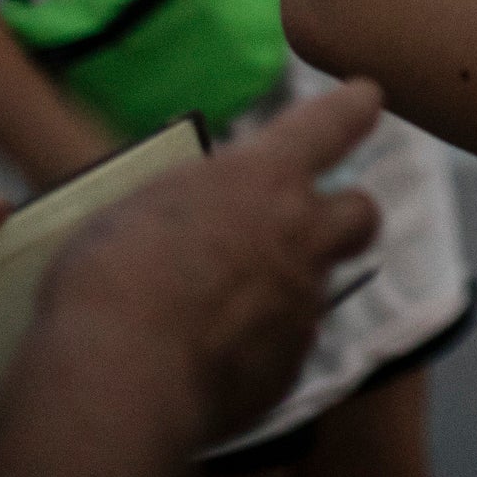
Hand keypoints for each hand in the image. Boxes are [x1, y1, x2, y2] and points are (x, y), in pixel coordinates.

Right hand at [0, 81, 385, 467]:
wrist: (119, 379)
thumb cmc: (110, 276)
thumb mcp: (141, 208)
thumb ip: (190, 203)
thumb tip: (194, 218)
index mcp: (262, 177)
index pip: (330, 123)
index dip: (352, 108)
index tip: (367, 97)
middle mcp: (300, 236)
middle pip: (361, 212)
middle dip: (344, 214)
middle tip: (308, 224)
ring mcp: (302, 306)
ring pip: (317, 287)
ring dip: (284, 289)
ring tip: (224, 306)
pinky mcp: (289, 370)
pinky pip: (285, 348)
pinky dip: (258, 348)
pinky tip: (209, 358)